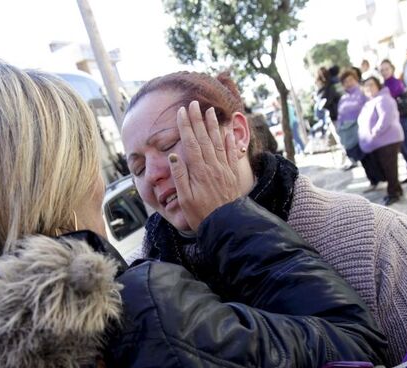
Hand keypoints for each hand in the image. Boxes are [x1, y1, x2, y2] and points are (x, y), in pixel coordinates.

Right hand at [168, 100, 243, 230]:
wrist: (225, 224)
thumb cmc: (201, 214)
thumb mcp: (185, 199)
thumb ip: (180, 177)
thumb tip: (174, 157)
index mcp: (199, 171)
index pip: (190, 143)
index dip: (185, 126)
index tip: (182, 112)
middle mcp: (212, 166)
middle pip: (204, 138)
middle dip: (198, 120)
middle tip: (194, 104)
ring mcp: (224, 169)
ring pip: (218, 142)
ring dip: (213, 125)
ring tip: (210, 111)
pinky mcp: (232, 174)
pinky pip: (231, 153)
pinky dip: (229, 140)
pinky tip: (227, 131)